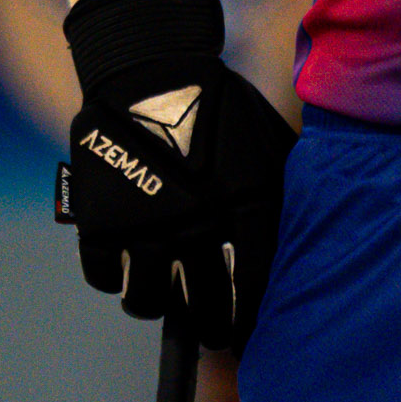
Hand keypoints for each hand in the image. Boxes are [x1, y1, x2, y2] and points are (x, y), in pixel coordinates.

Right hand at [57, 0, 296, 351]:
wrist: (151, 68)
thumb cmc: (220, 107)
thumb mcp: (267, 143)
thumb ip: (283, 195)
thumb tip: (301, 246)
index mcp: (243, 203)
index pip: (254, 283)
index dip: (251, 317)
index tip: (248, 333)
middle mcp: (194, 222)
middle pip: (203, 304)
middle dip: (211, 325)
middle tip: (212, 330)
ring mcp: (143, 224)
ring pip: (147, 301)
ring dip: (160, 304)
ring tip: (169, 295)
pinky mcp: (99, 220)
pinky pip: (105, 277)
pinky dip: (118, 277)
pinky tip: (133, 264)